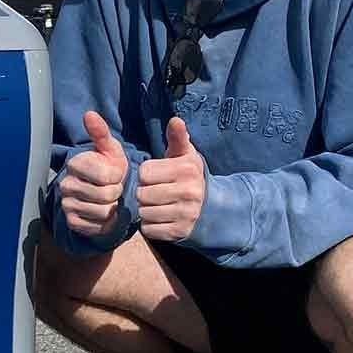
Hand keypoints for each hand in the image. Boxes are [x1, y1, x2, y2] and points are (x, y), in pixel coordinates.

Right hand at [60, 111, 128, 235]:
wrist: (99, 191)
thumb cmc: (107, 167)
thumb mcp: (109, 149)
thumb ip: (101, 133)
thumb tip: (89, 114)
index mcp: (75, 163)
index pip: (108, 176)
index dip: (119, 176)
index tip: (115, 173)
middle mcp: (66, 184)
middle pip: (107, 195)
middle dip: (116, 193)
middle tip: (112, 188)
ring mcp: (67, 204)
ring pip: (103, 212)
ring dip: (112, 208)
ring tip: (108, 200)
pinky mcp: (71, 221)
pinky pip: (97, 226)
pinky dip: (105, 222)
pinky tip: (102, 213)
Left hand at [138, 117, 206, 241]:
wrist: (210, 208)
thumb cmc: (188, 176)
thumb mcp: (185, 155)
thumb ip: (177, 137)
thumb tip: (175, 119)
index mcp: (187, 169)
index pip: (144, 172)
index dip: (147, 174)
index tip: (158, 176)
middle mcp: (189, 192)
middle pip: (142, 193)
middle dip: (145, 193)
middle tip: (157, 192)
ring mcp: (186, 214)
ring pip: (144, 212)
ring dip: (146, 210)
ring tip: (159, 205)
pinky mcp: (179, 232)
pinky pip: (148, 229)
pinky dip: (150, 225)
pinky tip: (162, 218)